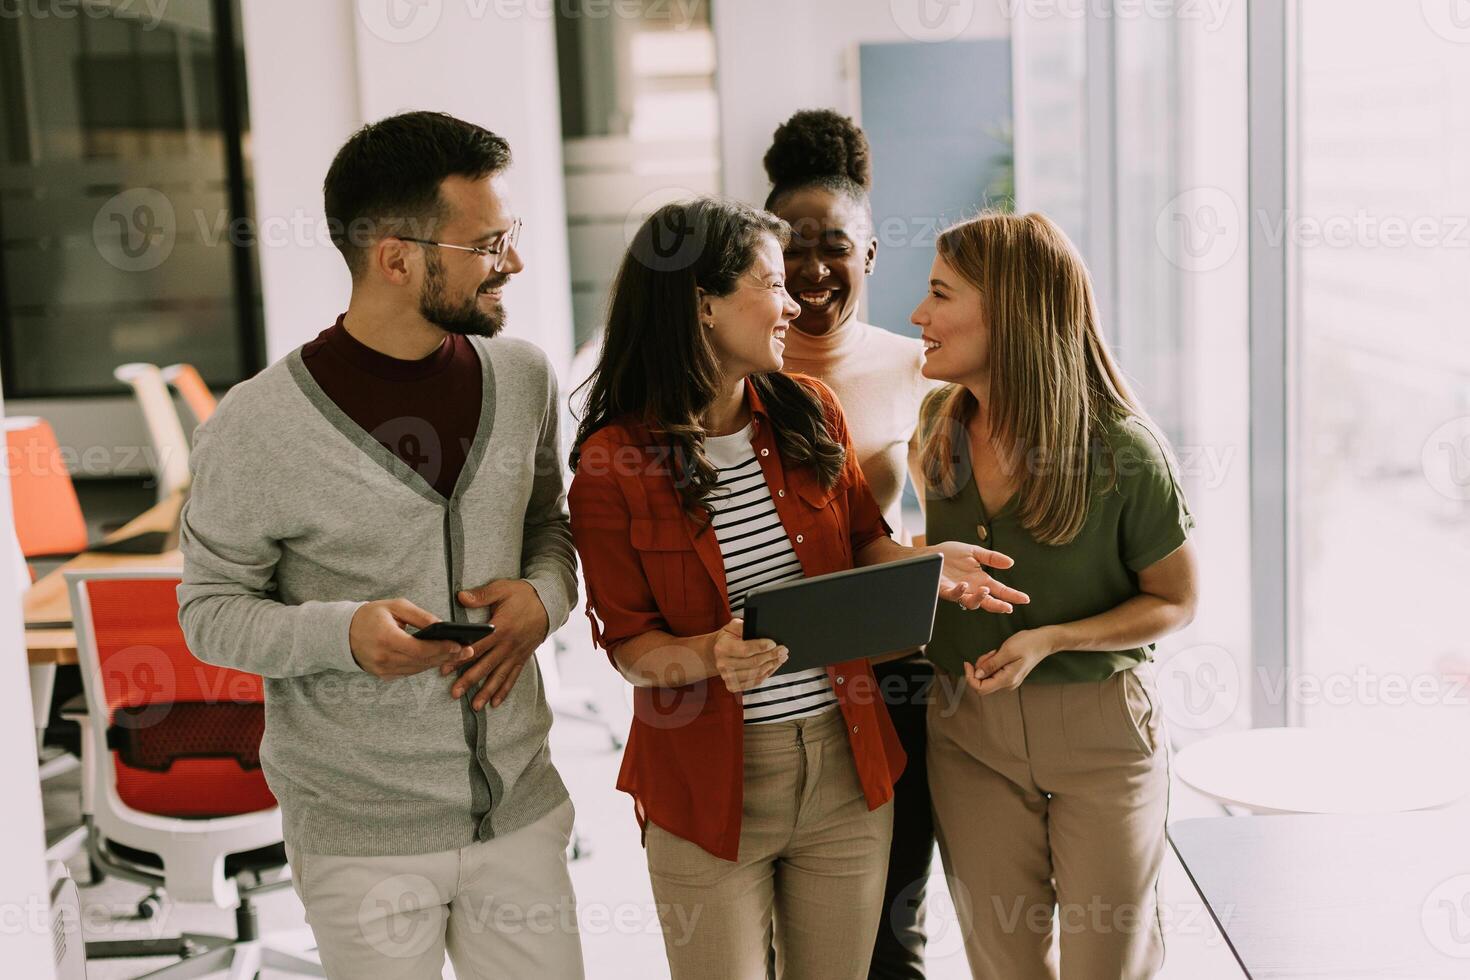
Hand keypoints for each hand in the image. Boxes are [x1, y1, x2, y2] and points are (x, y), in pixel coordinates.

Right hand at [349, 599, 475, 678]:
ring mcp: (382, 670)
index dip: (441, 648)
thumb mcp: (395, 606)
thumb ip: (420, 616)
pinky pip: (410, 672)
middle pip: (422, 661)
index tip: (460, 645)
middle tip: (468, 651)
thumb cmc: (371, 615)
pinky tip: (440, 658)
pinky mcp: (383, 675)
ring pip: (418, 669)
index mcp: (385, 638)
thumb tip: (443, 625)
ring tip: (458, 654)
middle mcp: (383, 658)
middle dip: (446, 656)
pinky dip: (425, 665)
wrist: (343, 633)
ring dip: (439, 662)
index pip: (419, 648)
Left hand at [443, 579, 549, 709]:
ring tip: (475, 706)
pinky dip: (504, 690)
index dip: (460, 658)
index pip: (476, 646)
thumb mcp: (502, 589)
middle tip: (454, 694)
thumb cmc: (523, 595)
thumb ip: (481, 595)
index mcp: (500, 628)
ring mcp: (516, 653)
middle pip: (485, 666)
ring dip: (486, 692)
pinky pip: (513, 677)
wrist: (549, 602)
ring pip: (499, 676)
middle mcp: (508, 645)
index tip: (445, 668)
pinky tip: (495, 703)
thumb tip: (461, 597)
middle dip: (469, 681)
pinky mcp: (522, 657)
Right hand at [711, 619, 787, 692]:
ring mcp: (727, 677)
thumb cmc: (728, 638)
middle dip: (771, 656)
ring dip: (772, 665)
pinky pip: (754, 682)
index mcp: (722, 648)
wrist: (716, 653)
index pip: (745, 650)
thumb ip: (743, 626)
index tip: (774, 643)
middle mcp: (723, 664)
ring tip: (781, 658)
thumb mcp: (733, 626)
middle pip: (753, 663)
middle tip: (783, 650)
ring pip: (756, 674)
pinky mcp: (733, 686)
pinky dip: (767, 674)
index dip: (761, 647)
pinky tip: (773, 666)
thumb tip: (759, 630)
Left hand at [929, 541, 1030, 612]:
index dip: (1012, 595)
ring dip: (979, 599)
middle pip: (988, 601)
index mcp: (980, 580)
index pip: (1000, 590)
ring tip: (986, 591)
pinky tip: (964, 585)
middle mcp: (971, 588)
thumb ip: (991, 558)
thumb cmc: (949, 554)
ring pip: (971, 602)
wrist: (928, 554)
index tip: (1025, 599)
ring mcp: (958, 591)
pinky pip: (953, 595)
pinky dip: (959, 592)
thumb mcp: (974, 552)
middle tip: (1008, 607)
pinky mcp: (944, 590)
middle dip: (998, 605)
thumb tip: (1011, 563)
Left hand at [964, 628, 1055, 693]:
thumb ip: (991, 665)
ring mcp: (1009, 680)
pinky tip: (999, 654)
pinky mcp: (1009, 675)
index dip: (970, 677)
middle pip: (982, 682)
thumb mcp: (1007, 651)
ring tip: (997, 652)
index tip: (968, 663)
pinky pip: (993, 672)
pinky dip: (991, 663)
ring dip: (986, 663)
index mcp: (1007, 680)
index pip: (980, 689)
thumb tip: (977, 675)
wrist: (1044, 641)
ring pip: (987, 676)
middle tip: (991, 653)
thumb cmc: (1027, 643)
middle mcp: (1007, 684)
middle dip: (980, 667)